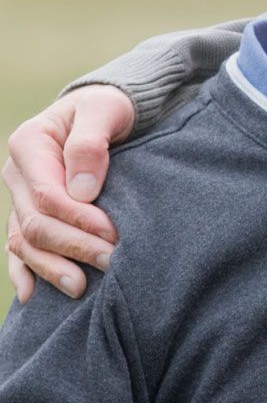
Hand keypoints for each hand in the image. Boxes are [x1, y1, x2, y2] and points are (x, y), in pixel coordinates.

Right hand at [4, 86, 133, 301]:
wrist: (106, 110)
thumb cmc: (109, 107)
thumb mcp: (105, 110)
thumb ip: (90, 143)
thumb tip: (81, 190)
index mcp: (29, 144)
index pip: (48, 196)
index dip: (79, 220)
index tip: (113, 233)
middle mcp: (16, 174)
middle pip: (36, 223)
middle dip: (73, 247)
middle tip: (110, 262)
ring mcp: (18, 195)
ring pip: (25, 241)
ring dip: (51, 267)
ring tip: (81, 288)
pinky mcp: (28, 211)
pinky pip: (17, 247)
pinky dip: (24, 271)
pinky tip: (31, 296)